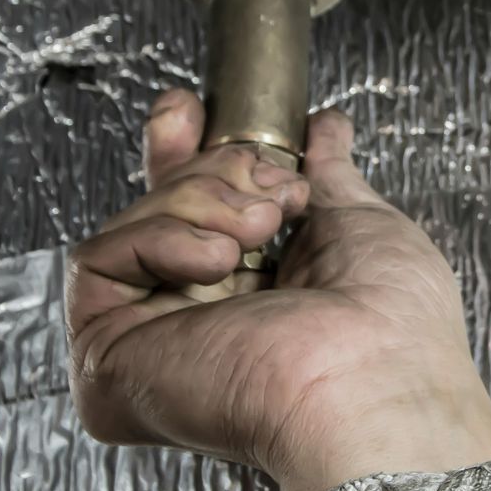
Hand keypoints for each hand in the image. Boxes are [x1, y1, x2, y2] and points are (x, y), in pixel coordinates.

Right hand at [66, 90, 490, 490]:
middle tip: (268, 192)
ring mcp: (149, 344)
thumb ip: (328, 177)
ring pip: (134, 223)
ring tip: (258, 233)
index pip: (194, 216)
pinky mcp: (108, 359)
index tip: (192, 109)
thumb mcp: (360, 224)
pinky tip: (216, 260)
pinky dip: (159, 238)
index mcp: (254, 302)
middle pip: (160, 208)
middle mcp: (197, 326)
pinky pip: (99, 260)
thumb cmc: (392, 328)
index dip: (185, 155)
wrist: (373, 381)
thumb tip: (325, 129)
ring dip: (203, 202)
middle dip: (211, 169)